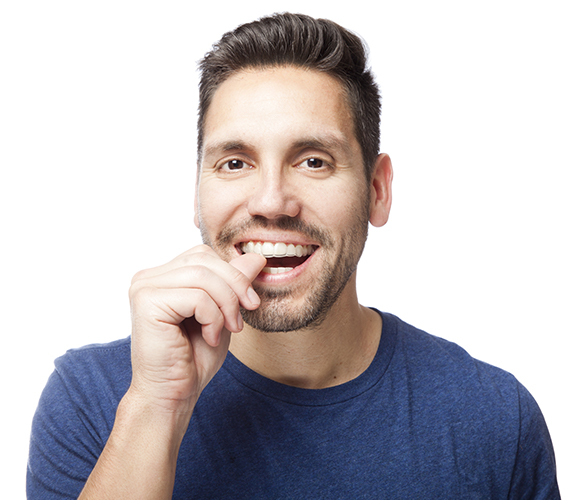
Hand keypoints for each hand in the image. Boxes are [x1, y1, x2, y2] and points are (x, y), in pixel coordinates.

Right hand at [127, 245, 265, 412]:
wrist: (173, 395)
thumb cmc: (194, 358)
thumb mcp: (223, 313)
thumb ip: (234, 283)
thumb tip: (256, 257)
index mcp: (162, 276)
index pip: (203, 255)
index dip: (232, 274)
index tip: (249, 303)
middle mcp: (148, 277)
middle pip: (203, 259)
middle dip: (234, 286)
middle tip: (242, 318)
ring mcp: (143, 288)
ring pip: (203, 276)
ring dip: (226, 305)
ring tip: (227, 329)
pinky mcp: (147, 302)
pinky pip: (196, 296)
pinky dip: (213, 318)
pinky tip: (209, 337)